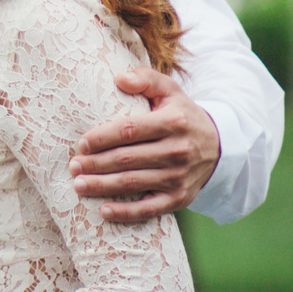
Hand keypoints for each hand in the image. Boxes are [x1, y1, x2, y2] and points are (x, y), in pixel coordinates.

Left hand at [69, 66, 217, 222]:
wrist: (219, 147)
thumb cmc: (182, 115)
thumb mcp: (170, 91)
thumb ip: (145, 79)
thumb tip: (119, 79)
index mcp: (173, 122)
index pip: (129, 130)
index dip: (102, 138)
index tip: (81, 144)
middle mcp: (177, 150)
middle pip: (127, 159)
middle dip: (96, 164)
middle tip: (73, 166)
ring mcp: (179, 177)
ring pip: (133, 183)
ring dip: (103, 186)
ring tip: (78, 185)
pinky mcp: (179, 198)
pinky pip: (150, 209)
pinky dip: (126, 212)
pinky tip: (104, 211)